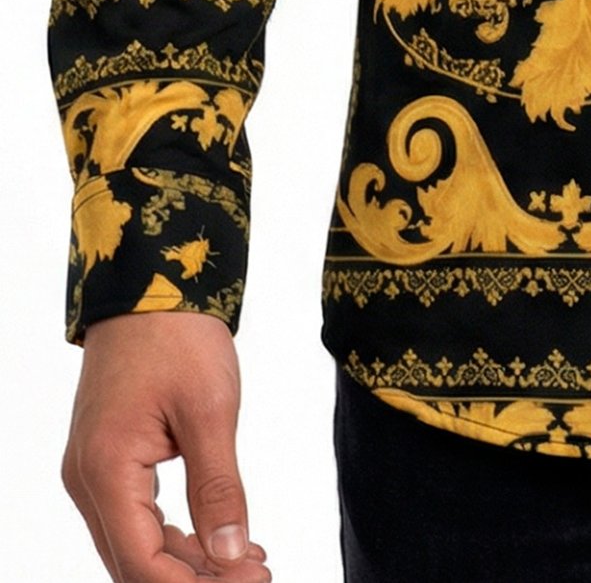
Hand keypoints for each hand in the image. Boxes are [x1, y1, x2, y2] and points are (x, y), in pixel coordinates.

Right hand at [61, 310, 271, 580]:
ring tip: (248, 561)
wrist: (150, 285)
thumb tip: (230, 555)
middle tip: (256, 574)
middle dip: (194, 578)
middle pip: (134, 563)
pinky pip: (135, 517)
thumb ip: (218, 488)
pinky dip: (176, 534)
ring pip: (134, 544)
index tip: (251, 580)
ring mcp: (92, 471)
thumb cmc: (178, 338)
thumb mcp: (211, 411)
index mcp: (106, 471)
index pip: (142, 564)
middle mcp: (87, 481)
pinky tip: (221, 537)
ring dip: (187, 561)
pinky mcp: (106, 460)